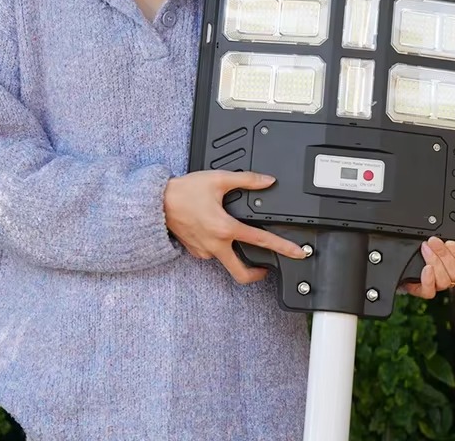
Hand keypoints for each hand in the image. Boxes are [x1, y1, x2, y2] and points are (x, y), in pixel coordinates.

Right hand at [163, 170, 307, 284]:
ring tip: (238, 239)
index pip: (261, 241)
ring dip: (236, 254)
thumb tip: (267, 181)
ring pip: (227, 261)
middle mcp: (216, 245)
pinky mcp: (195, 252)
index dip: (283, 248)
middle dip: (257, 274)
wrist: (156, 202)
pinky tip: (218, 232)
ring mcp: (204, 252)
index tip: (297, 253)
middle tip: (268, 267)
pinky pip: (213, 254)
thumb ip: (247, 180)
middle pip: (242, 273)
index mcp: (225, 228)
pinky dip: (220, 247)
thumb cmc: (184, 191)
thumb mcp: (218, 179)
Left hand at [403, 236, 454, 299]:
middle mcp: (452, 275)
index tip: (452, 242)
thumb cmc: (434, 242)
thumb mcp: (453, 233)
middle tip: (433, 241)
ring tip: (425, 248)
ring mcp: (438, 283)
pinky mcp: (423, 289)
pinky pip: (430, 292)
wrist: (406, 250)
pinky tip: (425, 268)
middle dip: (444, 255)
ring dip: (435, 263)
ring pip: (445, 281)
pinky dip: (428, 281)